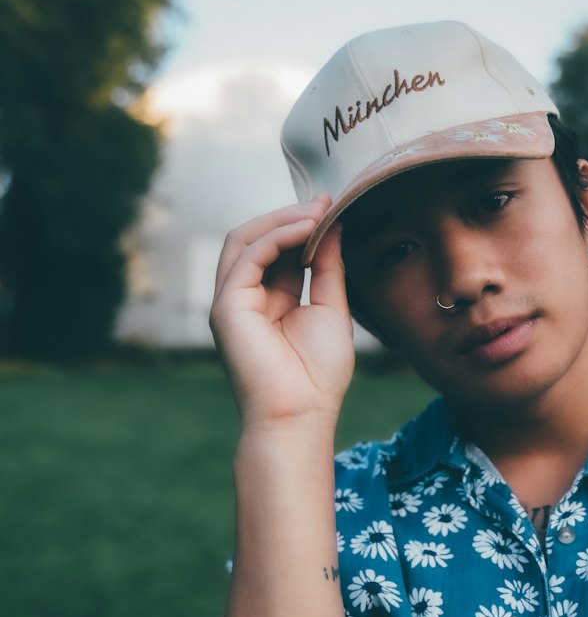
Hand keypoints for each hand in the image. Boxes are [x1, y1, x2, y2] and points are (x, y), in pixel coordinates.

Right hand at [209, 197, 355, 429]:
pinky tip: (306, 229)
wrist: (301, 413)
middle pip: (257, 239)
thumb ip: (329, 267)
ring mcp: (231, 300)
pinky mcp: (226, 306)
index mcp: (271, 300)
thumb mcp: (332, 309)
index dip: (304, 226)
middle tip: (325, 203)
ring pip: (245, 240)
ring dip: (282, 220)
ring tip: (318, 212)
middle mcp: (246, 297)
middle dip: (291, 217)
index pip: (281, 250)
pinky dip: (277, 237)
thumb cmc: (318, 374)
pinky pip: (247, 256)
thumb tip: (332, 225)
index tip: (333, 207)